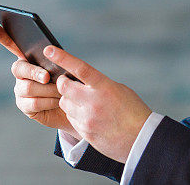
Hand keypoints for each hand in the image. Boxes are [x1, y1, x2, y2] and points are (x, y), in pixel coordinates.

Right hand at [0, 23, 79, 138]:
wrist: (75, 105)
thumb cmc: (71, 81)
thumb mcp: (67, 67)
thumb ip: (57, 62)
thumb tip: (51, 59)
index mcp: (30, 57)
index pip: (12, 44)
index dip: (0, 35)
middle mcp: (21, 72)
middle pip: (19, 68)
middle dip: (34, 72)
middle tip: (47, 77)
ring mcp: (20, 89)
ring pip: (27, 88)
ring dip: (47, 90)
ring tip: (61, 91)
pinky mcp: (24, 105)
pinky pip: (32, 103)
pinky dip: (48, 102)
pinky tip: (57, 100)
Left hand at [45, 45, 152, 163]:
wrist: (140, 138)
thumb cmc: (132, 110)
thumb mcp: (119, 90)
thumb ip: (99, 84)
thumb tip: (80, 80)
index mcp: (104, 87)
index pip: (79, 68)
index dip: (62, 58)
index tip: (49, 50)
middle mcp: (93, 102)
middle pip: (63, 87)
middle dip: (62, 83)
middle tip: (66, 82)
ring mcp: (87, 118)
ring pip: (64, 103)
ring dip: (69, 100)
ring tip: (83, 102)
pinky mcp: (84, 131)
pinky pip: (70, 118)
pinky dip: (75, 114)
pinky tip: (89, 116)